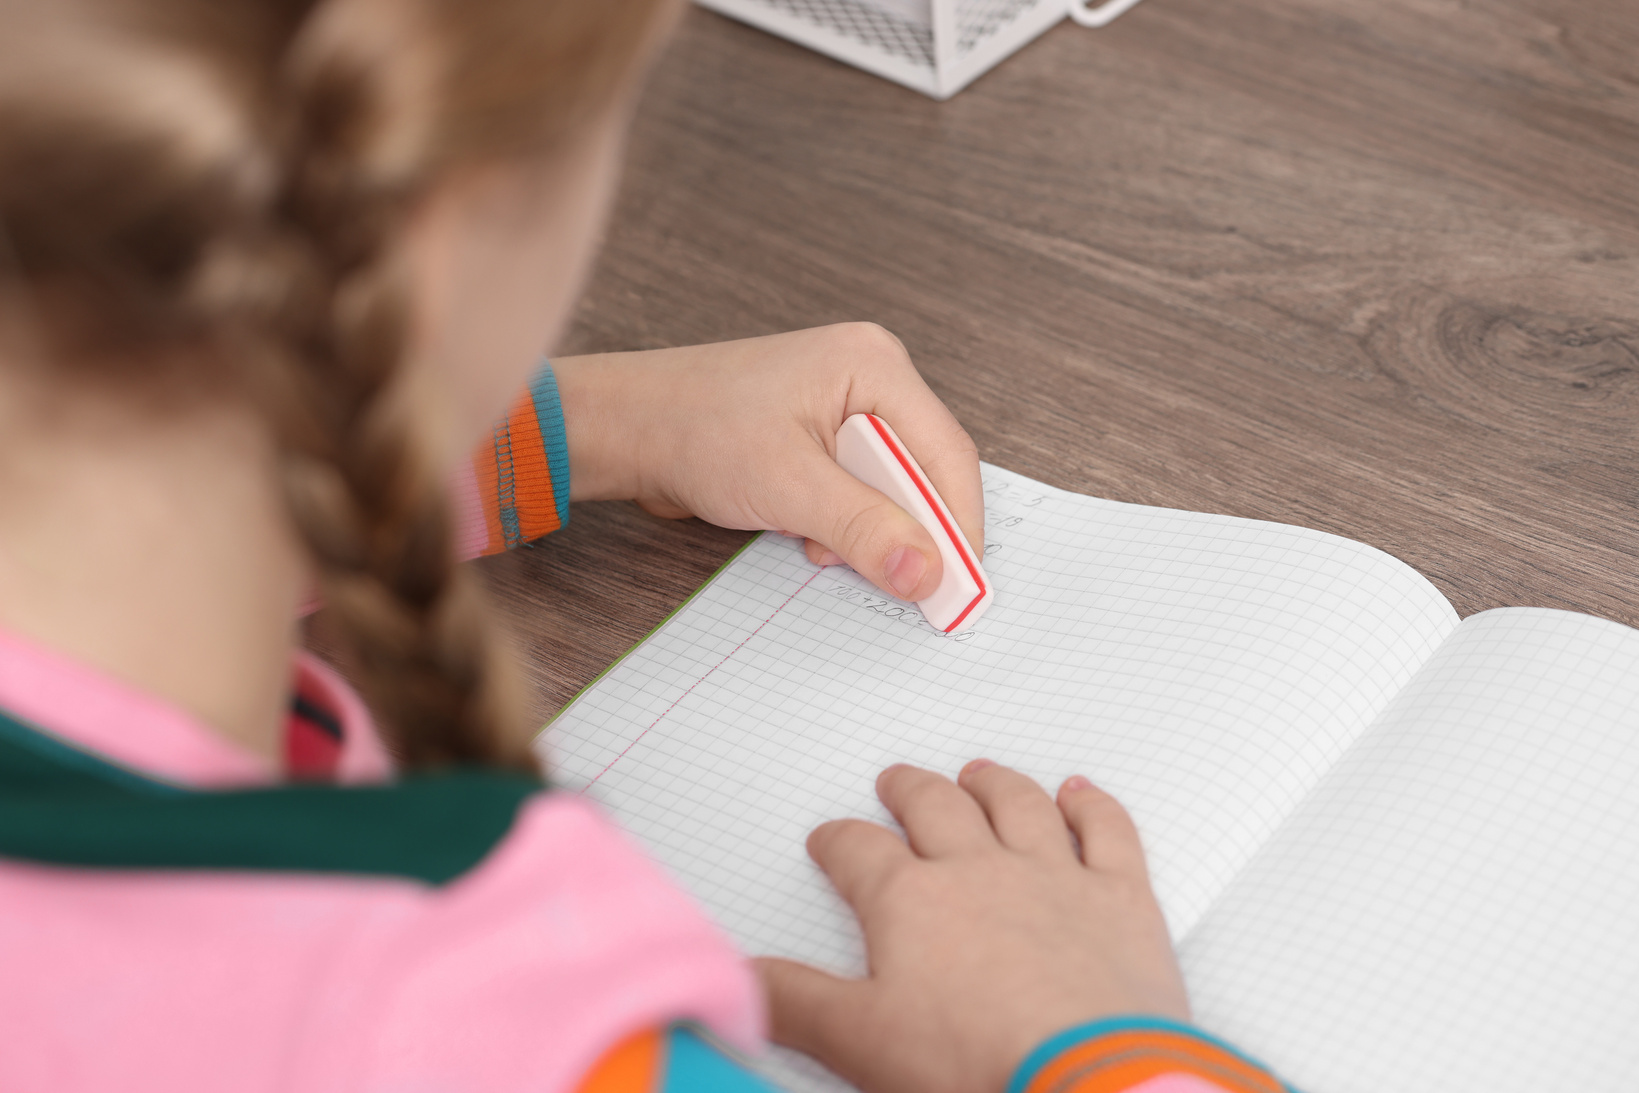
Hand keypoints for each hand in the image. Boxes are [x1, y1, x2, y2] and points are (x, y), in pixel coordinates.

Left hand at [551, 324, 982, 602]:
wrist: (625, 429)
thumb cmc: (693, 429)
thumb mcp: (789, 486)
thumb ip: (865, 529)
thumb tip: (928, 573)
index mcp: (874, 366)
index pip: (947, 453)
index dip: (959, 525)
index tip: (960, 588)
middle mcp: (869, 379)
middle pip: (924, 471)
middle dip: (907, 529)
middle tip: (904, 584)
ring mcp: (845, 408)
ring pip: (891, 489)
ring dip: (865, 530)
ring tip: (820, 543)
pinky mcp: (820, 439)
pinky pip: (859, 492)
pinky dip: (841, 524)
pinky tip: (804, 532)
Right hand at [757, 762, 1188, 1092]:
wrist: (1086, 1085)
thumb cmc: (974, 1066)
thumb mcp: (861, 1042)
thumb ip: (796, 1001)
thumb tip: (741, 976)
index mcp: (910, 901)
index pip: (858, 852)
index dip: (837, 841)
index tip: (828, 840)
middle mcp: (979, 870)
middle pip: (936, 809)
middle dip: (910, 790)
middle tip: (896, 781)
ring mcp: (1054, 876)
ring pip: (1017, 805)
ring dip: (993, 784)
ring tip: (977, 772)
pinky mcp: (1121, 898)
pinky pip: (1106, 830)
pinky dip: (1092, 805)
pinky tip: (1081, 791)